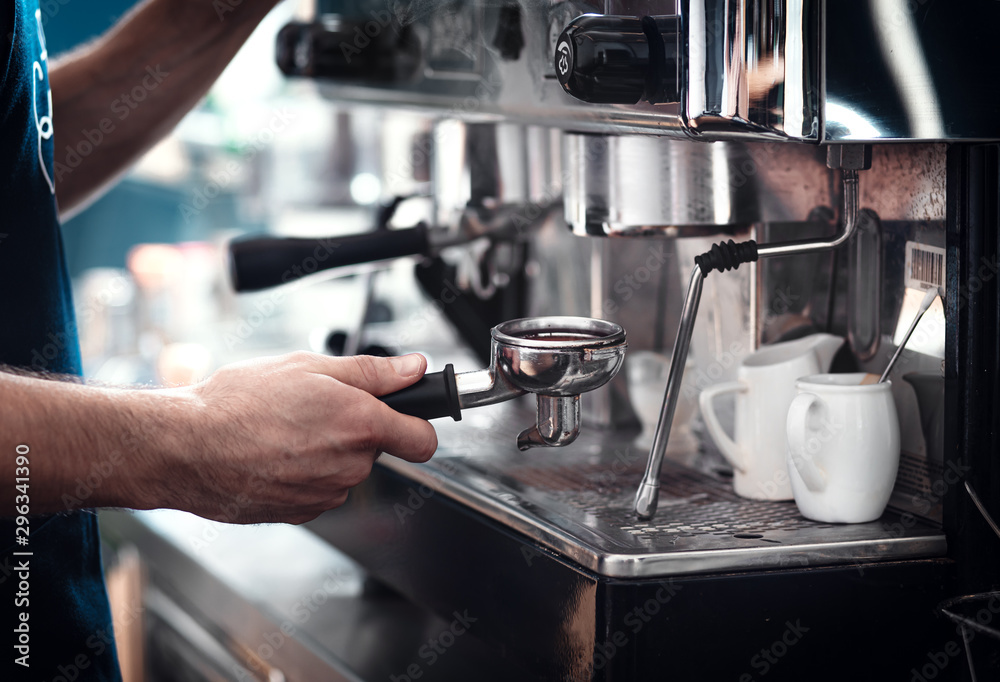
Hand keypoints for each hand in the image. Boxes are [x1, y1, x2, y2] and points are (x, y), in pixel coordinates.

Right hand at [159, 352, 436, 523]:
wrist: (185, 447)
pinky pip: (319, 489)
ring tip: (284, 430)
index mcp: (360, 425)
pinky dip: (304, 474)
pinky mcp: (301, 513)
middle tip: (314, 408)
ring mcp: (326, 494)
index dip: (419, 425)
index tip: (408, 418)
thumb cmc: (237, 403)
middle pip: (376, 450)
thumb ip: (372, 372)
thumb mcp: (309, 367)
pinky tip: (273, 455)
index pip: (424, 440)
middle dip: (355, 430)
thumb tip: (413, 367)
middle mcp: (350, 466)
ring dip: (327, 452)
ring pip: (345, 470)